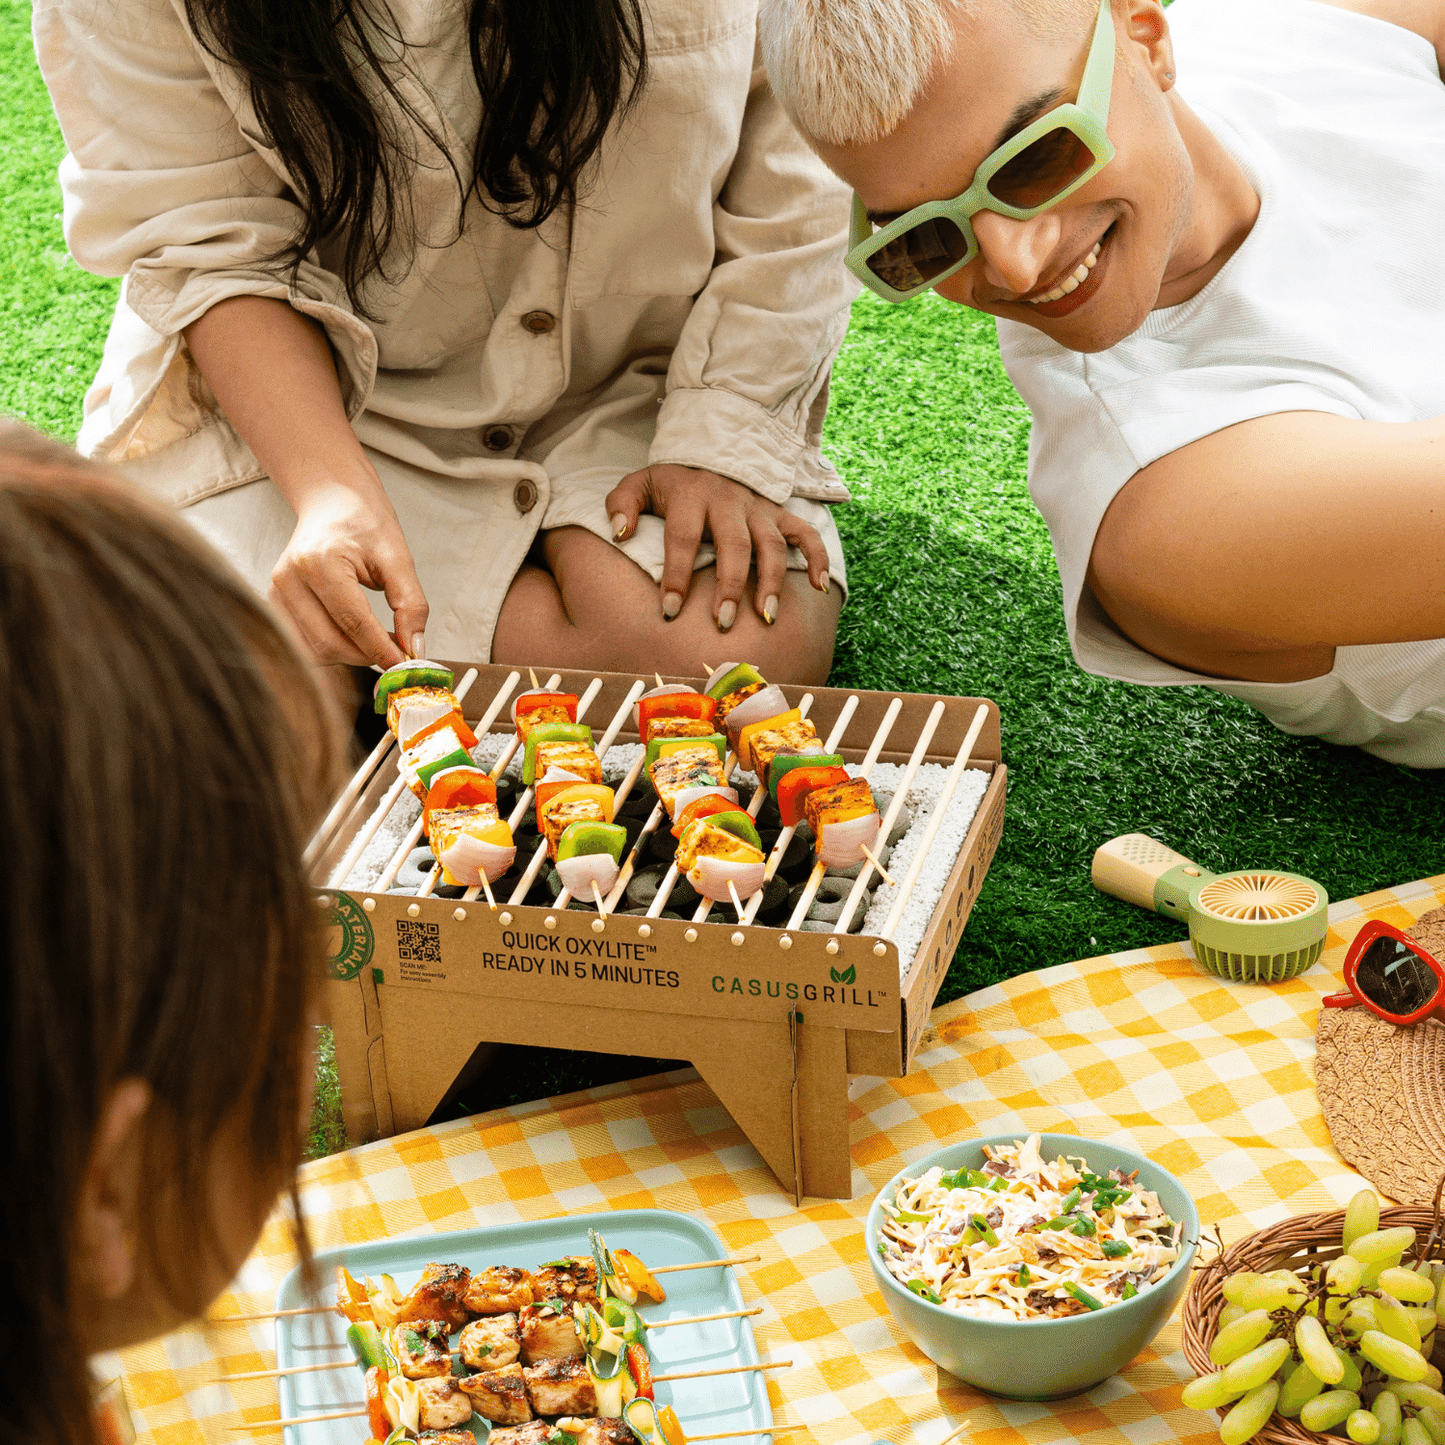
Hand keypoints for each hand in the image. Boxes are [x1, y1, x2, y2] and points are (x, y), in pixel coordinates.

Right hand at [268, 472, 428, 666]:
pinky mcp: (275, 602)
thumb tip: (415, 648)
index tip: (406, 664)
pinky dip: (333, 649)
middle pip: (330, 644)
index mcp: (320, 562)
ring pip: (315, 651)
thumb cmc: (364, 522)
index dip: (382, 650)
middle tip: (397, 651)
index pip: (354, 622)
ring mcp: (277, 592)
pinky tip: (355, 636)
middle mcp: (290, 578)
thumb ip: (410, 604)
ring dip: (350, 656)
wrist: (332, 501)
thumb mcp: (398, 556)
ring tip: (377, 640)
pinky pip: (304, 644)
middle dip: (368, 656)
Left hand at [606, 464, 829, 629]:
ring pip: (770, 545)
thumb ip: (622, 505)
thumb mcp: (641, 483)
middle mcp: (729, 501)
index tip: (669, 611)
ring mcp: (758, 508)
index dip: (676, 575)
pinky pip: (805, 534)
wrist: (712, 449)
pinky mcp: (779, 513)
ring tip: (765, 617)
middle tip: (723, 623)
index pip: (683, 538)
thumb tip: (619, 533)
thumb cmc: (672, 482)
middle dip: (729, 586)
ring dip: (771, 582)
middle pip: (733, 545)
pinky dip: (818, 558)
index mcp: (692, 496)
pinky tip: (821, 587)